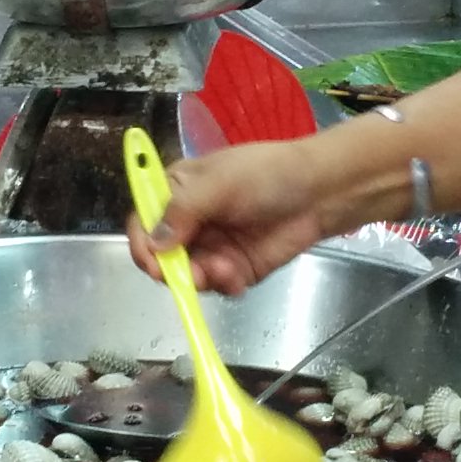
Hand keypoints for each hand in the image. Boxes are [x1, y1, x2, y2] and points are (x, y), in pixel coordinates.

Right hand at [125, 138, 352, 296]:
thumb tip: (154, 244)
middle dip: (172, 269)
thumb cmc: (267, 175)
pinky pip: (217, 286)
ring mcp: (211, 247)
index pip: (143, 220)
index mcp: (177, 191)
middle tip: (191, 274)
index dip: (141, 242)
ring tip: (227, 269)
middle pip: (160, 256)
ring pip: (187, 276)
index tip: (152, 260)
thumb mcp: (220, 183)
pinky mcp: (234, 268)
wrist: (318, 193)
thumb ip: (183, 210)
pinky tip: (238, 276)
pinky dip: (224, 285)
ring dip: (201, 279)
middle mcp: (188, 222)